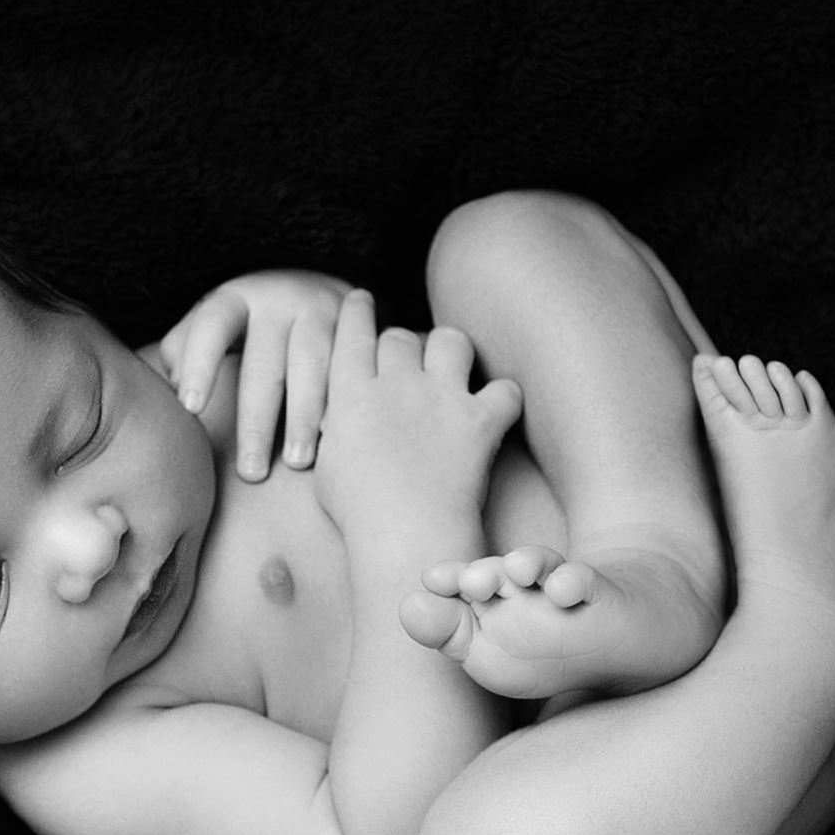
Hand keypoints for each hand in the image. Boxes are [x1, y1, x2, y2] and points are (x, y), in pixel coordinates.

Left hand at [159, 270, 353, 479]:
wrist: (325, 286)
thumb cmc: (255, 319)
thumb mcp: (218, 320)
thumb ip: (185, 346)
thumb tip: (170, 386)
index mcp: (237, 298)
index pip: (212, 326)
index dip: (200, 364)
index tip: (191, 408)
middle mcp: (282, 300)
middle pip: (265, 365)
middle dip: (256, 422)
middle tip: (250, 472)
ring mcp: (325, 311)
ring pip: (314, 368)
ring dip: (303, 418)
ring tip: (296, 461)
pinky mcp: (360, 328)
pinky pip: (352, 370)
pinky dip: (342, 405)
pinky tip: (334, 437)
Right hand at [313, 290, 521, 534]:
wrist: (405, 534)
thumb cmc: (359, 513)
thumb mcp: (328, 469)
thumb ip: (336, 435)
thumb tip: (340, 426)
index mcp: (351, 394)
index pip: (353, 334)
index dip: (357, 312)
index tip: (362, 299)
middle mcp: (397, 383)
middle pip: (401, 337)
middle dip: (403, 345)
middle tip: (408, 363)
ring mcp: (442, 397)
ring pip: (452, 341)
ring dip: (452, 352)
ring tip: (453, 370)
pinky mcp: (481, 421)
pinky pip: (505, 390)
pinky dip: (504, 398)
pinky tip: (497, 409)